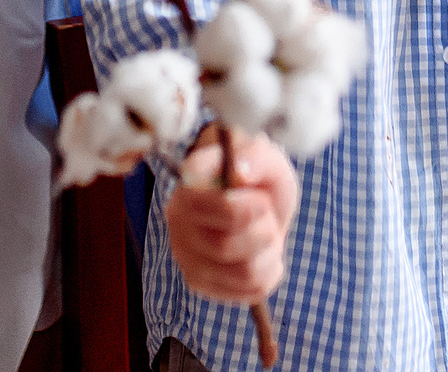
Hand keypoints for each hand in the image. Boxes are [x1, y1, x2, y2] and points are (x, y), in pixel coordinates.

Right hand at [165, 131, 297, 303]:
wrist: (257, 202)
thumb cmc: (259, 178)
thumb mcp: (268, 159)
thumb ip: (256, 157)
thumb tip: (239, 172)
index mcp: (188, 182)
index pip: (201, 207)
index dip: (241, 209)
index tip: (261, 200)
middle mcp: (177, 219)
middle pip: (223, 246)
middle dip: (262, 230)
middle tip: (266, 214)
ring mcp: (185, 254)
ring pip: (242, 272)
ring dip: (270, 252)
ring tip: (265, 233)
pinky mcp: (200, 281)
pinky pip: (249, 290)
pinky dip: (269, 271)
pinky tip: (261, 253)